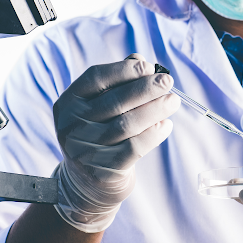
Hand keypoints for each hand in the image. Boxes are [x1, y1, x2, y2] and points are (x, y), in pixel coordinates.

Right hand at [52, 54, 179, 232]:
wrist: (87, 182)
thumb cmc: (99, 135)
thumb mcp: (98, 108)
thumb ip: (117, 82)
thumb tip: (140, 60)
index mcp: (68, 103)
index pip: (96, 79)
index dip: (124, 70)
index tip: (149, 67)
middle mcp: (73, 126)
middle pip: (115, 102)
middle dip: (146, 89)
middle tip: (168, 82)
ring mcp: (86, 149)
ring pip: (128, 124)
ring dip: (155, 110)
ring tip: (174, 102)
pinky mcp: (104, 169)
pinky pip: (135, 148)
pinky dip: (154, 134)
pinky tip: (166, 126)